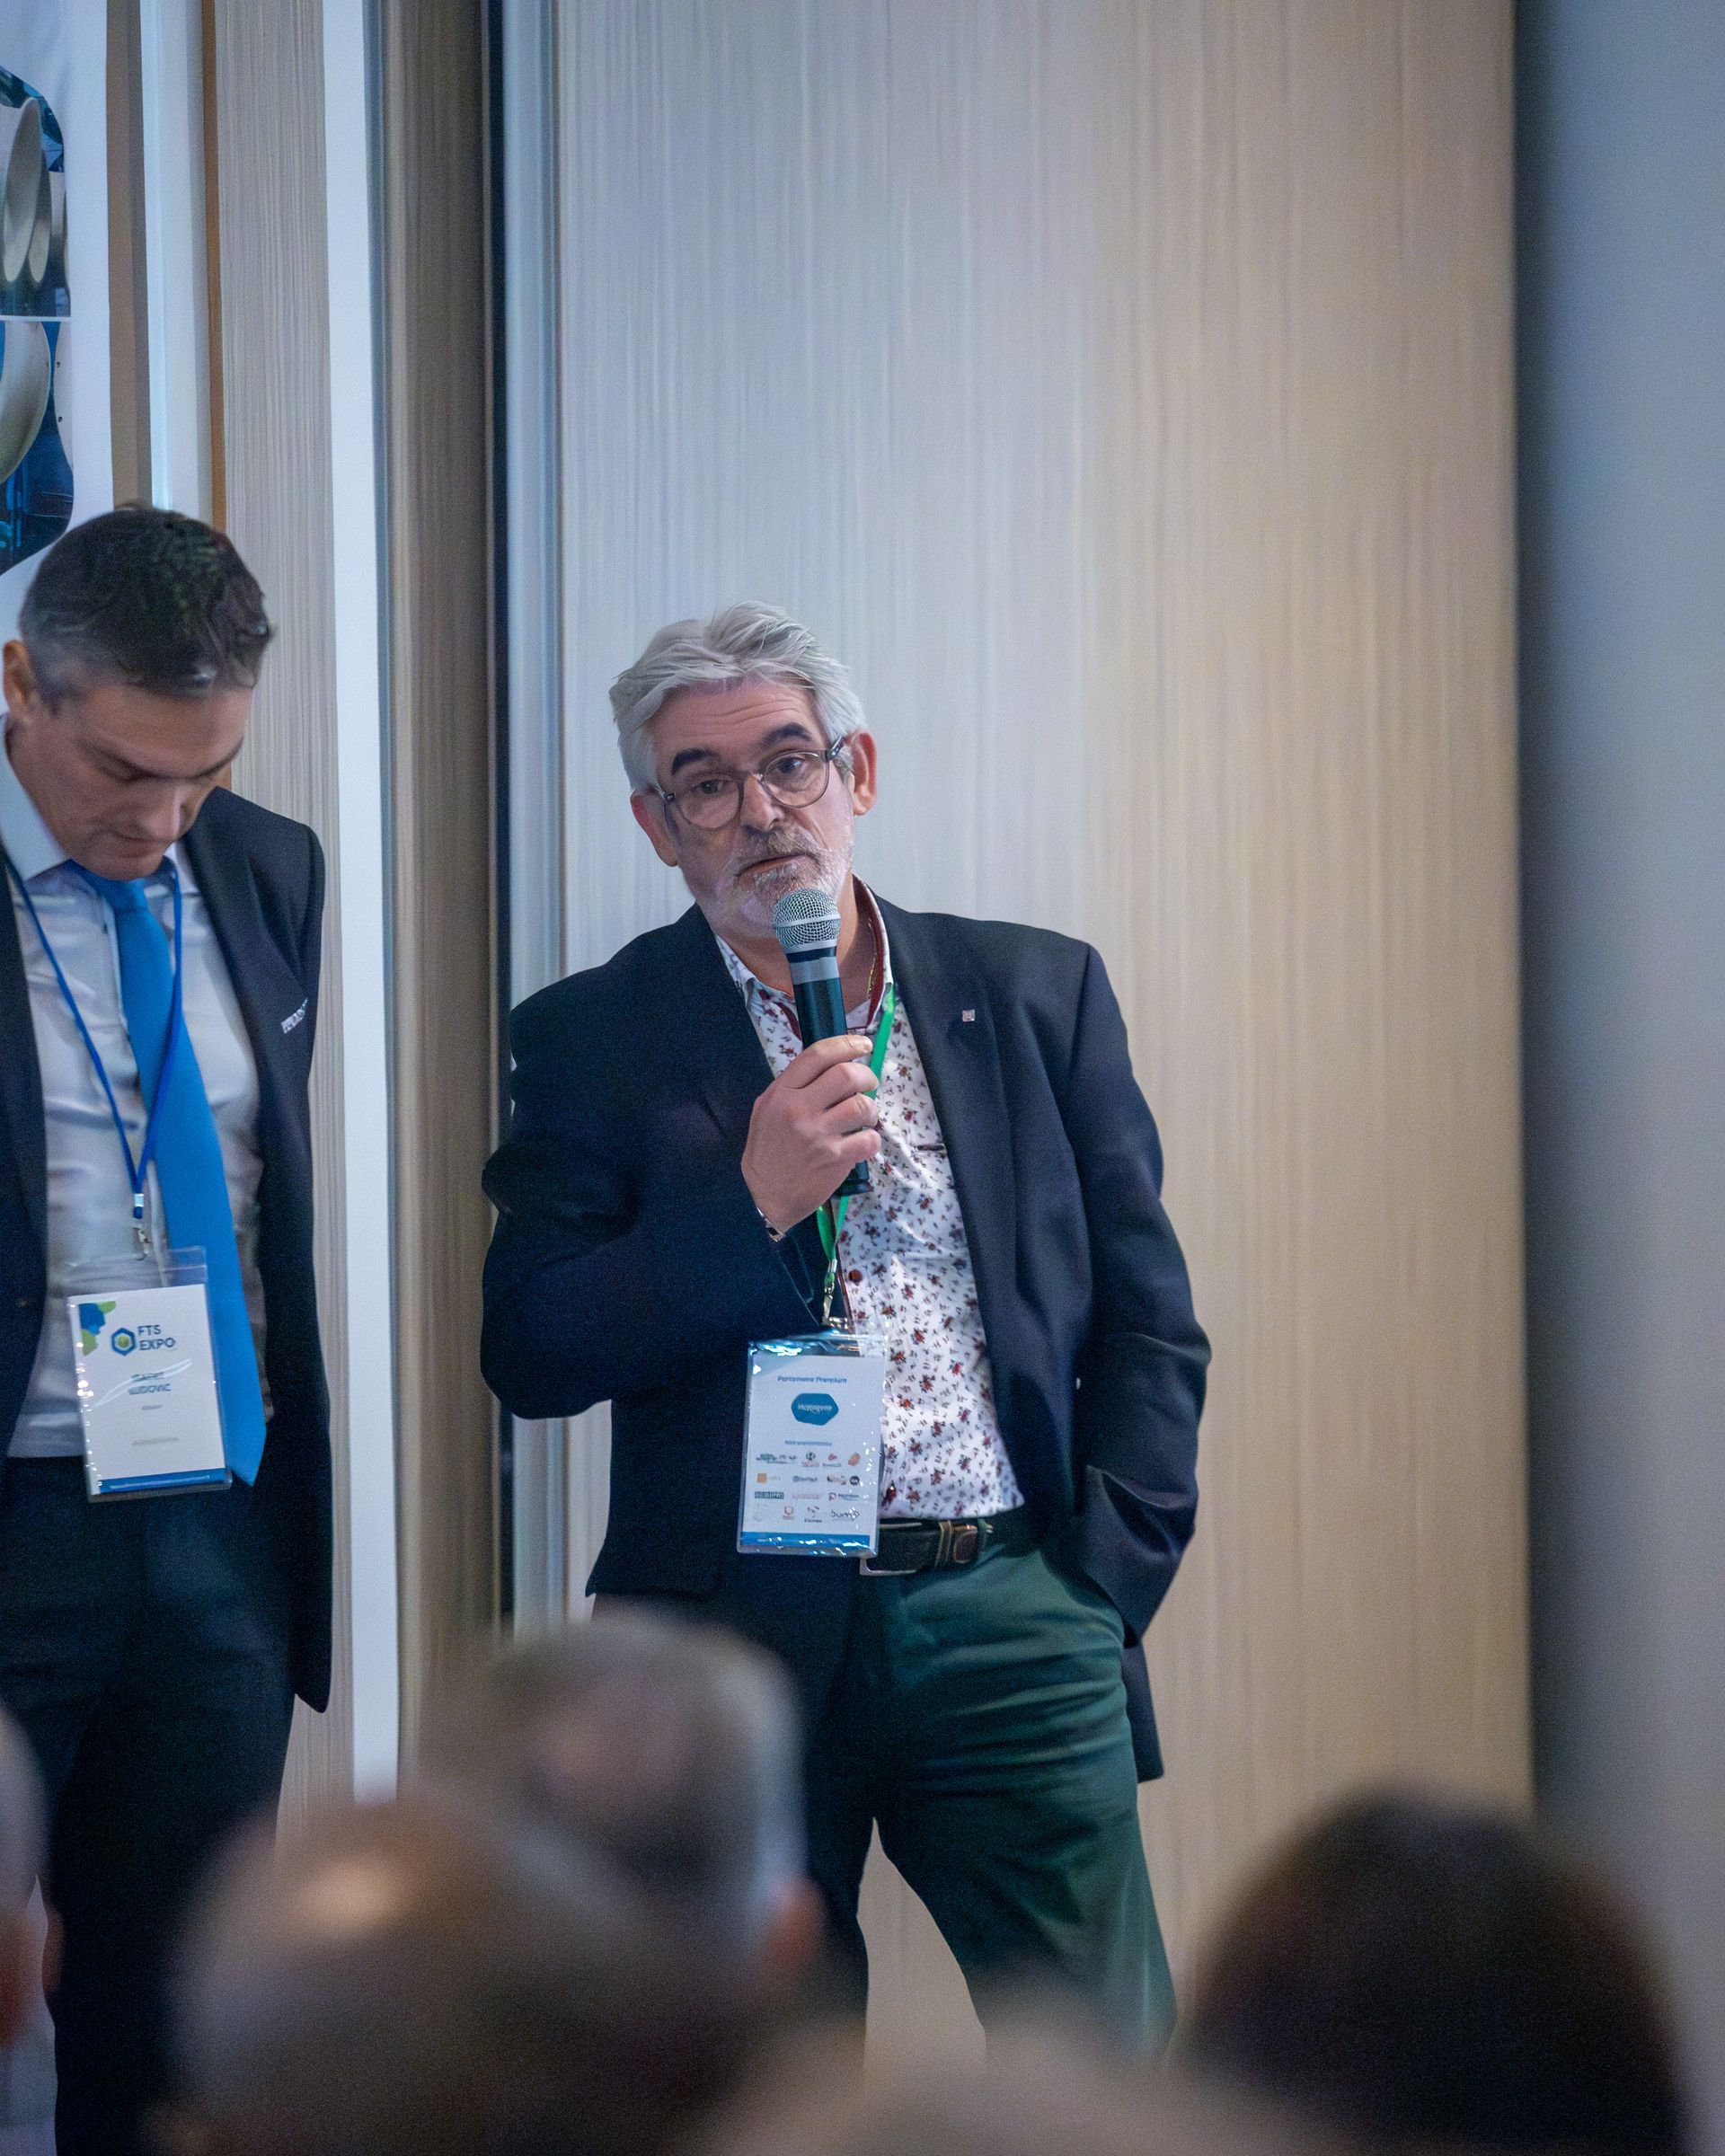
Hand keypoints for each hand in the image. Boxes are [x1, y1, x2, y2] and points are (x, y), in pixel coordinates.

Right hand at [743, 1034, 881, 1233]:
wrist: (763, 1195)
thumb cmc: (766, 1150)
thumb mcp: (765, 1110)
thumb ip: (792, 1087)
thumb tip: (828, 1067)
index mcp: (782, 1094)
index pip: (818, 1056)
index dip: (847, 1044)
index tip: (863, 1045)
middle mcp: (800, 1110)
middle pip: (846, 1076)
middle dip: (866, 1075)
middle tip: (869, 1083)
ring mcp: (819, 1136)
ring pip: (862, 1106)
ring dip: (871, 1108)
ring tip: (866, 1115)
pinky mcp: (835, 1160)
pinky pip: (869, 1139)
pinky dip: (872, 1138)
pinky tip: (863, 1141)